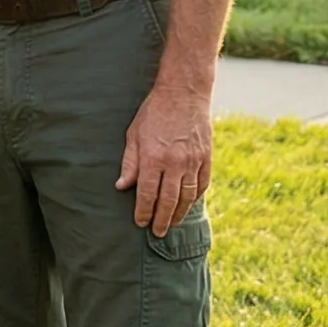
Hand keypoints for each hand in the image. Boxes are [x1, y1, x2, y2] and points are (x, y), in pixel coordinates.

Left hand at [118, 82, 211, 235]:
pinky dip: (195, 198)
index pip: (147, 193)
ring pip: (187, 196)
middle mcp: (175, 162)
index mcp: (153, 157)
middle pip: (168, 200)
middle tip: (157, 232)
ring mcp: (193, 161)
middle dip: (162, 219)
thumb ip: (130, 162)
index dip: (143, 211)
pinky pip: (202, 185)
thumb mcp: (134, 134)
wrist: (184, 94)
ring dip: (179, 213)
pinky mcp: (207, 158)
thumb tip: (121, 187)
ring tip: (172, 224)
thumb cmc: (154, 113)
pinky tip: (188, 205)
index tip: (140, 222)